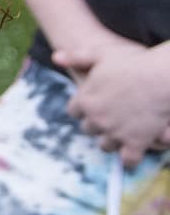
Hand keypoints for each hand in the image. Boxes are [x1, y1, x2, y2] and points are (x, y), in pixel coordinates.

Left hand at [52, 38, 169, 165]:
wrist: (160, 78)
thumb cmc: (133, 64)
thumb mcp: (100, 55)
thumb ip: (76, 57)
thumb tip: (55, 58)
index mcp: (84, 101)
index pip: (74, 111)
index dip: (82, 109)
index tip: (90, 107)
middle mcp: (96, 120)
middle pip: (89, 129)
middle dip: (96, 124)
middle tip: (108, 120)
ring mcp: (115, 133)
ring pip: (105, 145)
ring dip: (111, 141)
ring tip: (119, 135)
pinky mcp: (136, 143)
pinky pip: (129, 160)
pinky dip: (130, 159)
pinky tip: (134, 153)